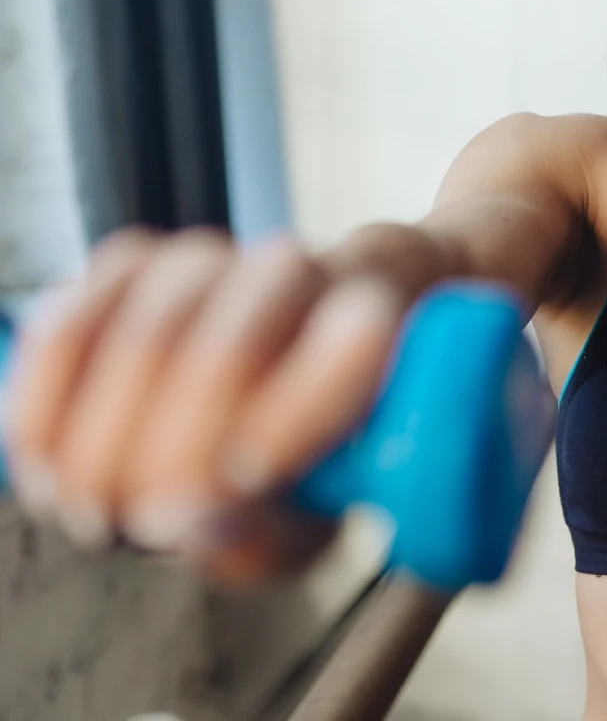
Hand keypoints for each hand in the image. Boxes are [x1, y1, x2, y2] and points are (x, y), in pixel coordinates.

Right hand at [2, 227, 413, 584]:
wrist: (268, 387)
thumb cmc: (302, 459)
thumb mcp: (308, 520)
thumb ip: (266, 531)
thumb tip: (198, 520)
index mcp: (374, 320)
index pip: (353, 344)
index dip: (294, 416)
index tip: (245, 486)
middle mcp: (297, 272)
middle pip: (233, 346)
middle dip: (177, 450)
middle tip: (147, 527)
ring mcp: (209, 260)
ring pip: (146, 337)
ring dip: (103, 442)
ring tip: (96, 516)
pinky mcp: (127, 265)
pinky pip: (69, 327)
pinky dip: (46, 408)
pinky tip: (49, 469)